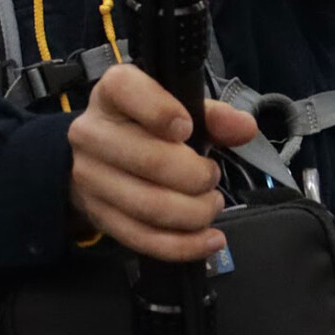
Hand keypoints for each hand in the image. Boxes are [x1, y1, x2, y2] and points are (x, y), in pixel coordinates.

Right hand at [68, 65, 261, 262]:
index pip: (125, 90)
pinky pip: (144, 238)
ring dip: (194, 213)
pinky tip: (209, 239)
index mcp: (111, 94)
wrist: (101, 158)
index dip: (161, 110)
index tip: (187, 128)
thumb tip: (244, 127)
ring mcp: (89, 178)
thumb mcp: (179, 110)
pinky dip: (184, 245)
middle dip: (196, 176)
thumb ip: (213, 116)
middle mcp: (91, 133)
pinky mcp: (98, 215)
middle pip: (149, 160)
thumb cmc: (146, 128)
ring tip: (211, 205)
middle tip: (212, 176)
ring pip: (150, 206)